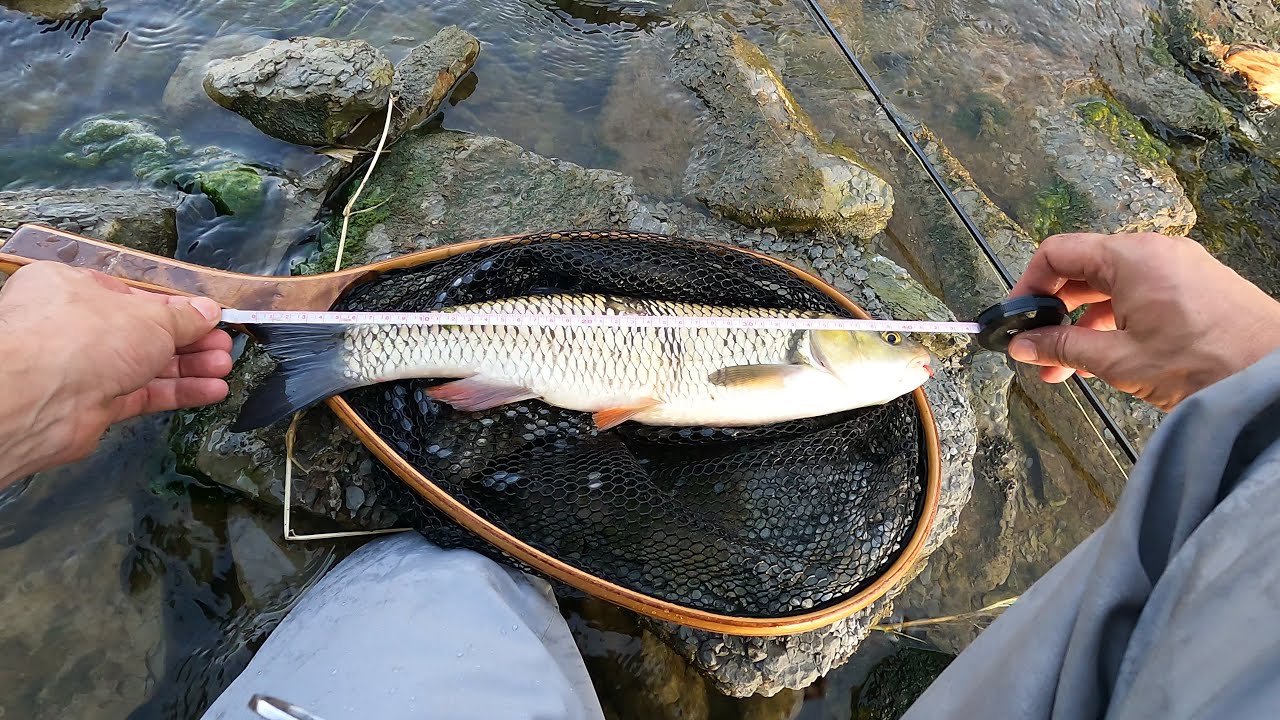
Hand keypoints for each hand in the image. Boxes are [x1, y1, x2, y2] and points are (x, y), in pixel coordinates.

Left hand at [0, 262, 231, 486]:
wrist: (42, 396)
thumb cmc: (87, 335)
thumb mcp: (150, 316)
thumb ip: (183, 317)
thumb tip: (208, 312)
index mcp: (74, 288)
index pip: (133, 295)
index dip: (174, 308)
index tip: (208, 317)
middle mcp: (75, 326)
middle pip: (144, 333)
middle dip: (190, 340)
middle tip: (223, 346)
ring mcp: (84, 368)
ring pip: (146, 365)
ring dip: (189, 367)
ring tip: (224, 368)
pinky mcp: (94, 404)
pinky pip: (143, 394)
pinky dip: (177, 392)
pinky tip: (212, 391)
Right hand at [1007, 232, 1279, 410]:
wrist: (1271, 377)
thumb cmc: (1201, 362)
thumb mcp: (1117, 360)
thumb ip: (1062, 348)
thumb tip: (1023, 346)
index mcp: (1130, 256)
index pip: (1058, 252)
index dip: (1029, 285)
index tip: (1018, 318)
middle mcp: (1153, 252)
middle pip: (1084, 269)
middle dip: (1054, 311)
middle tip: (1035, 349)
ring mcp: (1177, 268)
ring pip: (1111, 287)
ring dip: (1083, 323)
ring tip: (1064, 367)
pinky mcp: (1194, 288)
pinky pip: (1140, 295)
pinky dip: (1115, 321)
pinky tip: (1104, 357)